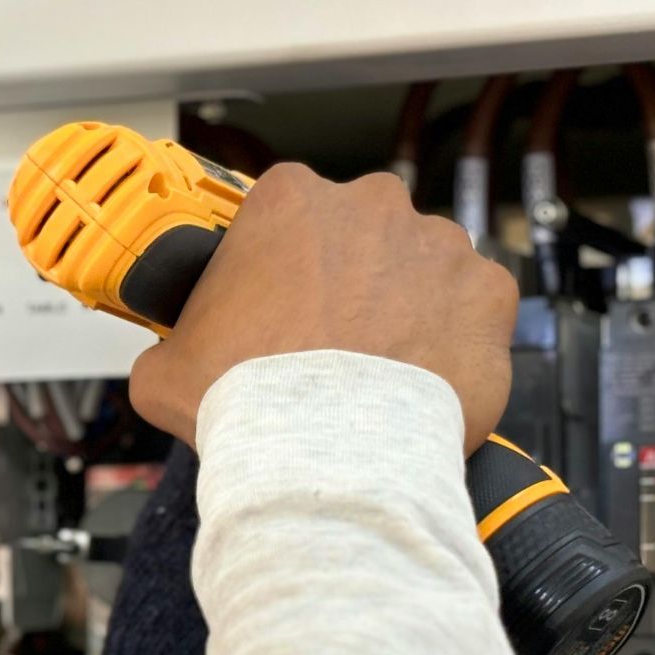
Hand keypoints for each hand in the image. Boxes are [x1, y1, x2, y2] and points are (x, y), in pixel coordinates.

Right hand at [129, 166, 518, 454]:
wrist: (325, 454)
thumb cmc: (249, 400)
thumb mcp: (165, 368)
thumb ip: (174, 344)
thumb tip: (172, 362)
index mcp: (290, 200)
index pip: (288, 216)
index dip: (283, 266)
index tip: (281, 305)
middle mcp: (371, 204)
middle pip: (361, 235)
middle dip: (350, 280)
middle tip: (329, 342)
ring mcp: (439, 244)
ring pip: (421, 269)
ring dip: (404, 306)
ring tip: (379, 370)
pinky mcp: (488, 293)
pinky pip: (475, 310)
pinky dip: (456, 340)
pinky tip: (424, 379)